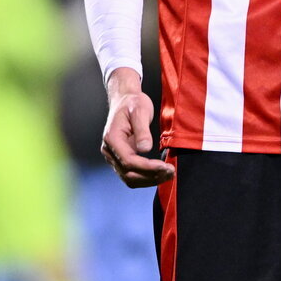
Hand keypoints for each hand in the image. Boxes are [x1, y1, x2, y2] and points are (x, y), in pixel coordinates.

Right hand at [102, 68, 174, 187]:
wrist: (125, 100)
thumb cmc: (132, 103)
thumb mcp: (139, 111)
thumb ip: (142, 130)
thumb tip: (144, 149)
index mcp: (112, 139)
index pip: (129, 161)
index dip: (147, 167)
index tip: (165, 167)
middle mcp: (109, 151)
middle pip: (128, 174)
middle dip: (151, 176)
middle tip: (171, 172)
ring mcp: (114, 157)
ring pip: (129, 178)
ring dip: (149, 180)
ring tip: (168, 175)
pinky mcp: (120, 159)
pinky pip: (131, 174)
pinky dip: (146, 177)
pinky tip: (160, 173)